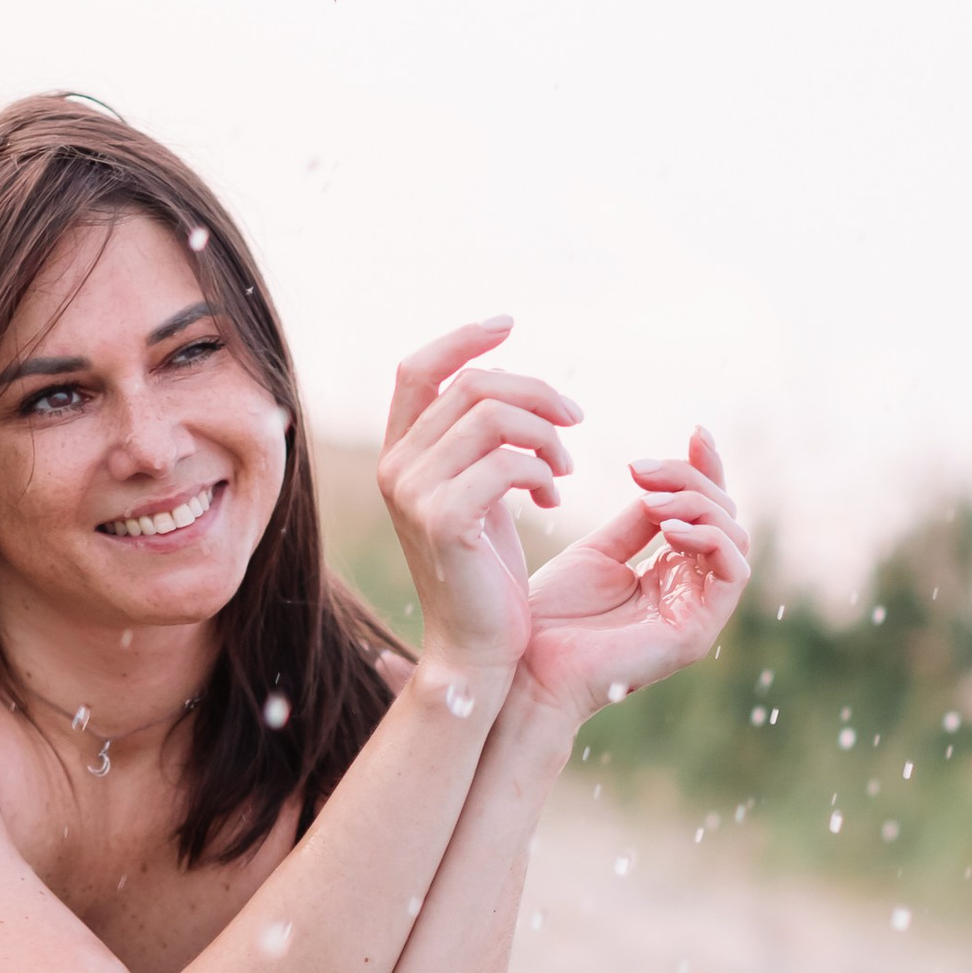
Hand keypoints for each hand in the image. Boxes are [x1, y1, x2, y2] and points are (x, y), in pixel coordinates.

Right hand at [375, 319, 580, 680]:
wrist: (477, 648)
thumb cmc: (486, 574)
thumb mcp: (479, 494)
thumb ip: (478, 442)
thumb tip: (506, 383)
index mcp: (399, 456)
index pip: (417, 369)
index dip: (463, 339)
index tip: (509, 324)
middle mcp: (395, 468)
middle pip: (470, 386)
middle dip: (536, 392)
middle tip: (576, 420)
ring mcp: (413, 494)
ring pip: (493, 415)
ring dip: (547, 434)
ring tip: (565, 470)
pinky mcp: (443, 520)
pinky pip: (508, 462)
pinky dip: (544, 472)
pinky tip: (554, 500)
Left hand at [514, 427, 749, 726]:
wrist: (524, 669)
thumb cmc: (549, 617)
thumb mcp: (596, 552)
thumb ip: (636, 521)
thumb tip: (662, 482)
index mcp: (670, 575)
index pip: (707, 512)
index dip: (707, 469)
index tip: (694, 431)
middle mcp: (691, 593)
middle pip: (726, 517)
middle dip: (692, 480)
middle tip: (643, 469)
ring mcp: (697, 614)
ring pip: (734, 539)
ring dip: (698, 505)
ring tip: (651, 500)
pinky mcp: (696, 634)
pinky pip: (733, 573)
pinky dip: (709, 538)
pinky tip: (666, 525)